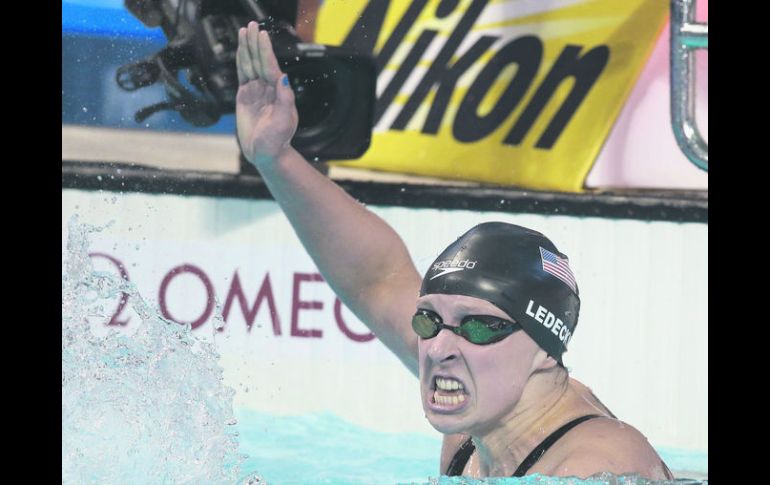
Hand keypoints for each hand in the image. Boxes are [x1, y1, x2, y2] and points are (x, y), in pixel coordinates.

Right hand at [236, 21, 298, 166]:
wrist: (266, 153)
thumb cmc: (277, 140)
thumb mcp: (284, 120)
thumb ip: (285, 99)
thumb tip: (283, 77)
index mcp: (278, 92)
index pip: (270, 66)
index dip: (265, 50)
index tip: (261, 35)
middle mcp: (267, 88)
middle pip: (259, 60)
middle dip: (255, 43)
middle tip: (251, 25)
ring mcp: (256, 91)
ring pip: (250, 65)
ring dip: (247, 48)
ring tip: (244, 31)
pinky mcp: (245, 96)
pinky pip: (242, 75)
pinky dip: (240, 62)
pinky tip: (240, 51)